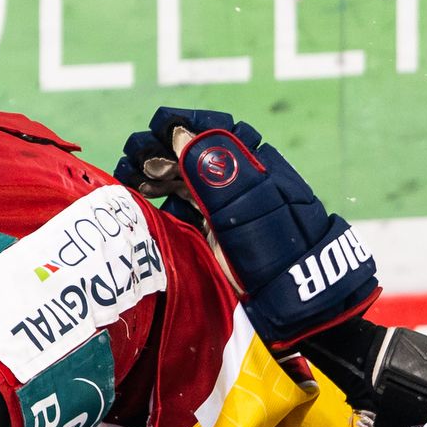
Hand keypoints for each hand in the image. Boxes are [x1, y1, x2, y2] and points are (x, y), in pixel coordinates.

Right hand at [121, 108, 375, 346]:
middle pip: (189, 154)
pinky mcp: (208, 234)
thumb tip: (179, 132)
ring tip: (133, 180)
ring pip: (179, 179)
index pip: (212, 131)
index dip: (182, 125)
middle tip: (140, 162)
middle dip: (160, 151)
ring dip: (153, 174)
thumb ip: (213, 168)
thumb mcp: (245, 205)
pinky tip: (141, 198)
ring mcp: (219, 209)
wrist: (293, 302)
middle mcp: (233, 183)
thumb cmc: (274, 249)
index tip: (156, 128)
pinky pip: (177, 207)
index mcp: (250, 167)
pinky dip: (156, 199)